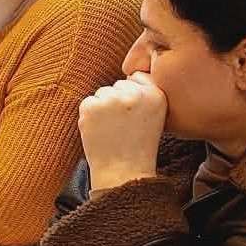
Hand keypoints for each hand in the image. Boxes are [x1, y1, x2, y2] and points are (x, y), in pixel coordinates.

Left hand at [78, 72, 167, 190]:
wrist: (122, 172)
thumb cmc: (138, 146)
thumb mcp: (157, 116)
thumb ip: (147, 92)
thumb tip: (130, 74)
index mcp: (156, 95)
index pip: (137, 78)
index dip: (133, 97)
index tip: (134, 116)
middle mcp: (135, 94)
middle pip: (118, 85)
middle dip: (117, 101)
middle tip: (122, 125)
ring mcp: (112, 99)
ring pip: (102, 92)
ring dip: (103, 108)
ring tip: (112, 129)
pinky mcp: (91, 106)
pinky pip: (88, 102)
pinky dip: (90, 115)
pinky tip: (101, 130)